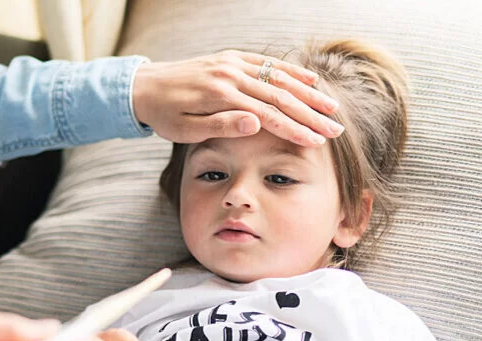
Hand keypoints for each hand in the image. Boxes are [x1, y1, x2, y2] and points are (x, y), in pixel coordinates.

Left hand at [132, 50, 342, 145]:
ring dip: (308, 92)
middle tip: (336, 130)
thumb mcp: (186, 129)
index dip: (295, 129)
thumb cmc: (164, 115)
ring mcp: (232, 63)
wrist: (144, 86)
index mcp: (221, 96)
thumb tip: (256, 124)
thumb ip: (221, 125)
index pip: (268, 115)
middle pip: (280, 95)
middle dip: (311, 114)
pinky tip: (311, 79)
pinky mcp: (232, 58)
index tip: (317, 142)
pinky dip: (291, 70)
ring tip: (332, 108)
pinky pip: (267, 63)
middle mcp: (231, 75)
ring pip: (279, 77)